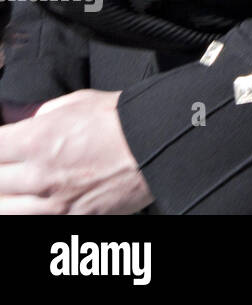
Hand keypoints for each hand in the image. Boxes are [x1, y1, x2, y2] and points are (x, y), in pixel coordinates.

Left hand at [0, 90, 152, 213]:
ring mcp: (53, 204)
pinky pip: (30, 221)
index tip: (3, 145)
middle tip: (12, 165)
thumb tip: (10, 114)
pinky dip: (27, 211)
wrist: (163, 143)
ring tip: (19, 187)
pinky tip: (34, 201)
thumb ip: (36, 113)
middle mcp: (38, 176)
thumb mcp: (77, 102)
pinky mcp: (71, 221)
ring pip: (4, 208)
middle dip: (2, 171)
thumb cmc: (123, 119)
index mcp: (36, 140)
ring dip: (7, 196)